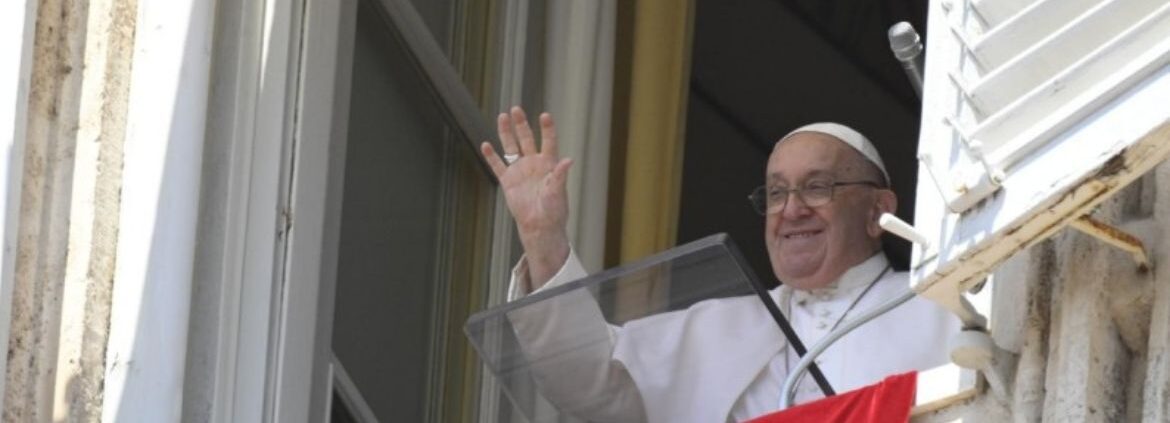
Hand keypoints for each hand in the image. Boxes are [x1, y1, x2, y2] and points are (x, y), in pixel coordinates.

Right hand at [480, 106, 573, 288]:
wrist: (539, 225)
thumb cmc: (554, 210)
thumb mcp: (558, 192)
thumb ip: (560, 175)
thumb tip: (569, 160)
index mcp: (549, 163)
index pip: (548, 141)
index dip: (547, 128)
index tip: (545, 115)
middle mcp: (534, 163)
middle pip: (527, 138)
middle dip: (521, 124)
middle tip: (516, 109)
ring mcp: (520, 170)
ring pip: (511, 146)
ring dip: (506, 132)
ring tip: (502, 116)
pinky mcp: (508, 180)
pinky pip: (498, 165)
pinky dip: (491, 156)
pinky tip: (485, 144)